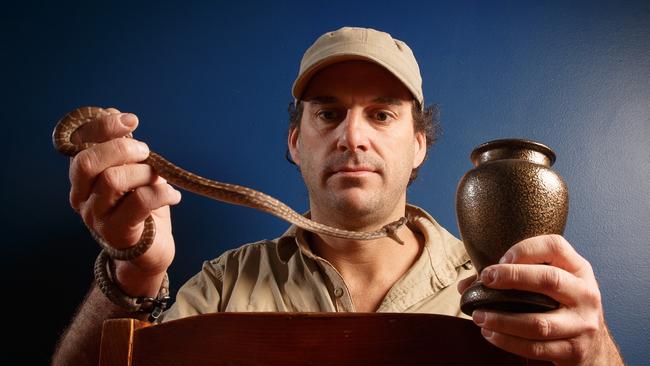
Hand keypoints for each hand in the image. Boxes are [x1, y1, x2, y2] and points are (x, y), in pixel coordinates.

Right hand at [68, 107, 181, 295]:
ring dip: (144, 172)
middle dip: (122, 149)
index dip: (102, 126)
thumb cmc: (141, 208)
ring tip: (160, 178)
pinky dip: (162, 192)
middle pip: (87, 162)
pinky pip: (139, 202)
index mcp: (82, 178)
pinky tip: (173, 195)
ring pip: (113, 180)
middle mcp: (82, 197)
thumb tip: (117, 115)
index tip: (131, 121)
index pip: (79, 144)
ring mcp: (97, 217)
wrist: (149, 252)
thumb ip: (124, 149)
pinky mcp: (118, 233)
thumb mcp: (133, 172)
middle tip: (146, 152)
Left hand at [457, 235, 623, 364]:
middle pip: (549, 279)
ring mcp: (583, 324)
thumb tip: (466, 286)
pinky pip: (536, 348)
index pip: (556, 246)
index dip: (525, 249)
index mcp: (578, 270)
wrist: (594, 347)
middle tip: (485, 280)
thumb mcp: (551, 286)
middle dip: (512, 277)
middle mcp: (585, 294)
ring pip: (539, 322)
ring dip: (503, 319)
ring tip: (479, 316)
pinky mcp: (574, 351)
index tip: (500, 259)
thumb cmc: (560, 306)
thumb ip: (514, 278)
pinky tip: (490, 334)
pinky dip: (508, 341)